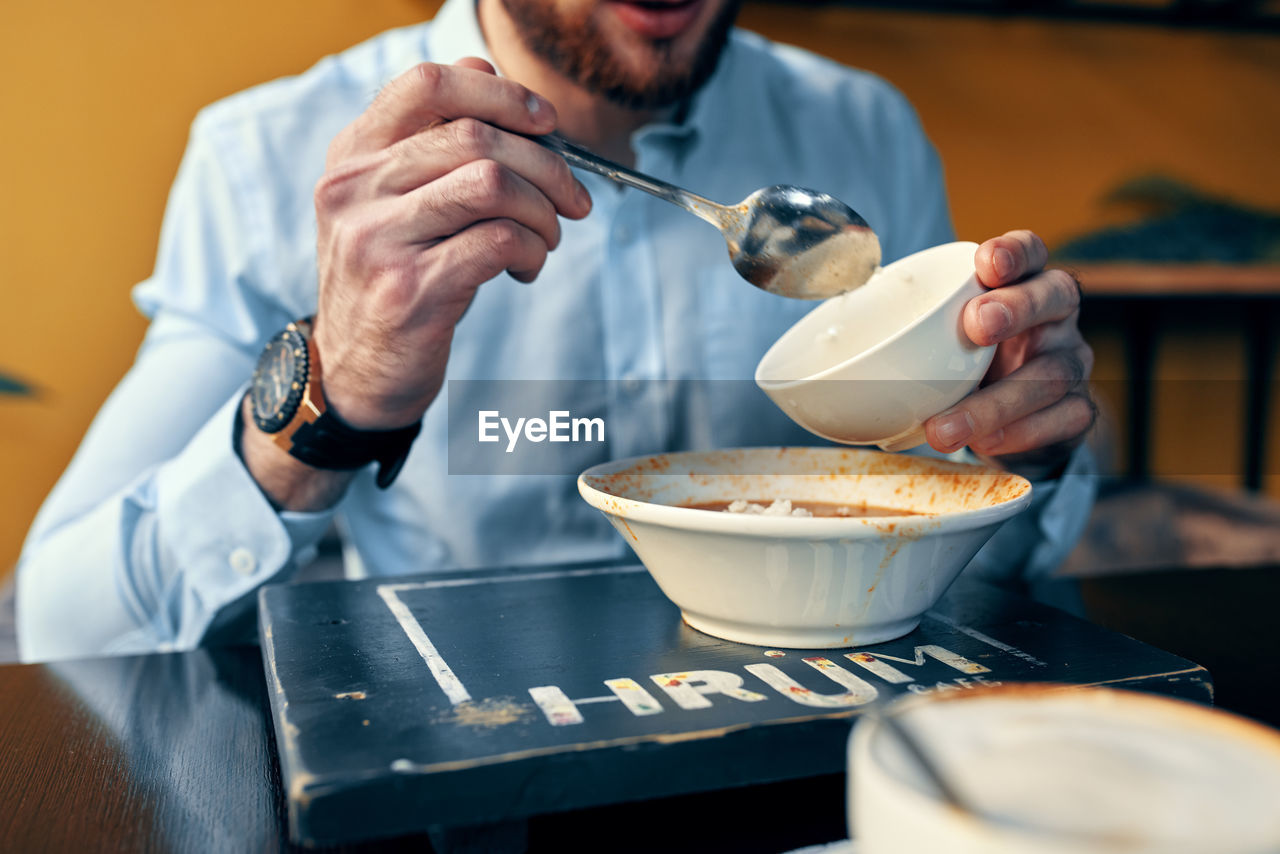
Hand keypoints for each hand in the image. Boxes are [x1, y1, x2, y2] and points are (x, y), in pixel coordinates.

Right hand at [311, 57, 591, 428]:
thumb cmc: (392, 279)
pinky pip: (499, 241)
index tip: (546, 122)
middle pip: (475, 137)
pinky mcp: (409, 290)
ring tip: (547, 237)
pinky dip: (532, 249)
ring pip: (492, 183)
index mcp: (352, 156)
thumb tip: (488, 76)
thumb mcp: (394, 203)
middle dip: (546, 165)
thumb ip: (431, 143)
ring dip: (542, 210)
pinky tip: (526, 267)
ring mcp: (377, 240)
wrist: (355, 372)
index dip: (500, 95)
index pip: (428, 86)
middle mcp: (354, 190)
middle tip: (572, 198)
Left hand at [924, 230, 1095, 477]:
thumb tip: (829, 332)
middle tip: (976, 325)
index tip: (985, 262)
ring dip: (994, 402)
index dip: (1013, 251)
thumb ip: (913, 326)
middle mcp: (1055, 317)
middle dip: (1016, 308)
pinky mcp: (1076, 410)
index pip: (1030, 251)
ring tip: (946, 427)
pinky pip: (1061, 420)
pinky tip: (985, 443)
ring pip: (1049, 374)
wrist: (1012, 425)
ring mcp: (1071, 361)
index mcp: (1023, 284)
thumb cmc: (968, 365)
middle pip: (1054, 296)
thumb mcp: (943, 338)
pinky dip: (1019, 434)